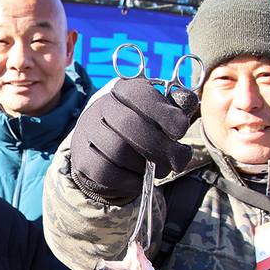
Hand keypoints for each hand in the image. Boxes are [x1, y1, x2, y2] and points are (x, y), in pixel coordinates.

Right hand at [70, 76, 199, 202]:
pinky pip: (106, 173)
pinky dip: (129, 180)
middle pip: (129, 125)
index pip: (142, 95)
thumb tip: (187, 101)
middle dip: (160, 147)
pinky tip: (140, 179)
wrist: (101, 142)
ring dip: (144, 166)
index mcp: (124, 89)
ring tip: (158, 170)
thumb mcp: (157, 111)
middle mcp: (101, 106)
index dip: (165, 115)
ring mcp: (87, 132)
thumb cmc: (139, 126)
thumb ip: (175, 107)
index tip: (180, 131)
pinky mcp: (81, 158)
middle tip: (178, 160)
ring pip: (118, 151)